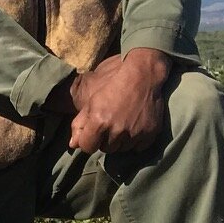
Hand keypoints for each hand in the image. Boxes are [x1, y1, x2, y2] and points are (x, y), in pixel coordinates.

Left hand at [52, 50, 175, 153]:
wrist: (144, 73)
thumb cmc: (113, 82)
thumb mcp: (91, 99)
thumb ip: (80, 123)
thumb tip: (72, 145)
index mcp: (99, 122)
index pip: (87, 148)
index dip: (89, 140)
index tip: (93, 131)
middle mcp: (117, 130)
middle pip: (106, 149)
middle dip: (105, 139)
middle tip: (110, 123)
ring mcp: (136, 133)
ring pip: (122, 149)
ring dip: (120, 140)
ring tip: (123, 122)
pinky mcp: (151, 133)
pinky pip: (139, 147)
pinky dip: (136, 140)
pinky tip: (135, 125)